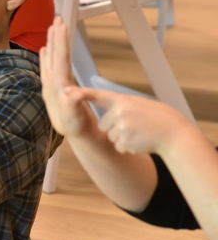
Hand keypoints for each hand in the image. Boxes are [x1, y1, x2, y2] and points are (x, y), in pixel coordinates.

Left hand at [39, 17, 98, 138]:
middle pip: (53, 55)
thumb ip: (72, 105)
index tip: (62, 26)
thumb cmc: (77, 128)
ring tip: (52, 28)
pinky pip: (49, 66)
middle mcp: (51, 84)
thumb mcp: (76, 118)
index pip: (59, 59)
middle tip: (57, 19)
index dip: (61, 42)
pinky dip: (47, 55)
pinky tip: (45, 49)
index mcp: (57, 88)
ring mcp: (51, 85)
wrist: (75, 136)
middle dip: (55, 36)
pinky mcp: (54, 87)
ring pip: (50, 58)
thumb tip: (69, 93)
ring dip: (52, 42)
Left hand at [75, 88, 198, 154]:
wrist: (174, 134)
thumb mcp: (137, 105)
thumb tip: (102, 116)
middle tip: (134, 127)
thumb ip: (119, 107)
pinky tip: (141, 142)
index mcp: (122, 100)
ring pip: (111, 137)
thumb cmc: (156, 119)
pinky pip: (119, 147)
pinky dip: (128, 147)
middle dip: (115, 128)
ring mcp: (122, 127)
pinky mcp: (124, 142)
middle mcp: (119, 112)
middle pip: (104, 125)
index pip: (97, 95)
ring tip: (139, 133)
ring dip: (122, 138)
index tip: (65, 91)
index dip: (80, 94)